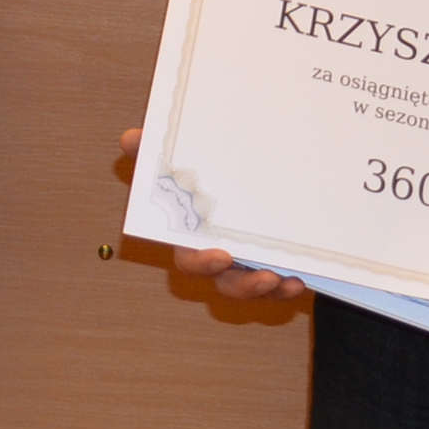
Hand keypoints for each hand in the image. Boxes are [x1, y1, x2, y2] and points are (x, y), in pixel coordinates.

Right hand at [120, 123, 308, 302]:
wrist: (245, 177)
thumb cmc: (201, 176)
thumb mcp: (179, 161)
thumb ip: (155, 154)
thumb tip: (130, 138)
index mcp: (193, 238)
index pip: (189, 258)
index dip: (202, 262)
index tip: (220, 256)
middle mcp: (218, 258)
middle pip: (225, 283)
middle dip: (243, 285)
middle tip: (265, 277)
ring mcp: (245, 266)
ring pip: (252, 289)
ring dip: (267, 290)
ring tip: (282, 279)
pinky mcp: (270, 268)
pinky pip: (277, 288)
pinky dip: (286, 288)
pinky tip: (298, 280)